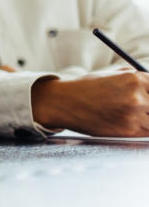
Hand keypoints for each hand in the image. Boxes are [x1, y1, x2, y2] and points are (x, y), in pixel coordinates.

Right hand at [31, 71, 148, 135]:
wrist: (65, 103)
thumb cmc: (87, 87)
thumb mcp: (113, 75)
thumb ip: (136, 79)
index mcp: (135, 79)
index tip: (148, 98)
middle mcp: (137, 97)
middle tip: (143, 107)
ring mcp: (133, 115)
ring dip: (148, 117)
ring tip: (136, 114)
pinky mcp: (129, 131)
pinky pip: (148, 132)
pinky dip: (145, 128)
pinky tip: (133, 122)